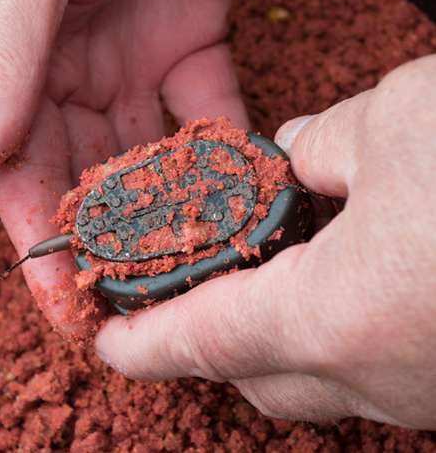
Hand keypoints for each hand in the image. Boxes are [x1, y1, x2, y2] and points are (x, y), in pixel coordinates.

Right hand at [0, 0, 250, 336]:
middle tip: (145, 301)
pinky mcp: (193, 35)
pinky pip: (209, 107)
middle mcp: (67, 70)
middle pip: (89, 175)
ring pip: (150, 150)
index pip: (20, 175)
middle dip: (113, 239)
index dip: (42, 244)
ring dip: (173, 204)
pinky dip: (224, 147)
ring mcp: (133, 56)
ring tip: (198, 261)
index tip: (67, 308)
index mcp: (10, 64)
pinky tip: (241, 188)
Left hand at [95, 55, 435, 429]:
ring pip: (315, 375)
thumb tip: (297, 162)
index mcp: (343, 319)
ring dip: (272, 332)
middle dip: (209, 338)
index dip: (146, 346)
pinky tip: (341, 274)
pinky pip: (370, 362)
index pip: (206, 341)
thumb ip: (323, 148)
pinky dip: (333, 326)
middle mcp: (384, 375)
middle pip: (254, 371)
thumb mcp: (395, 121)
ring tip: (257, 277)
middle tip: (186, 293)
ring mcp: (431, 387)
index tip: (107, 347)